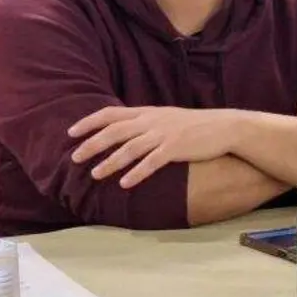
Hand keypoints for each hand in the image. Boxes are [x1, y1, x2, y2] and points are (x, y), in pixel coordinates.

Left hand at [68, 106, 237, 188]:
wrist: (225, 127)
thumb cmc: (195, 125)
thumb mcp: (167, 118)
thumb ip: (145, 123)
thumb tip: (123, 132)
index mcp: (148, 112)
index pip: (111, 113)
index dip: (89, 122)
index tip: (71, 133)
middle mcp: (153, 121)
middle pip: (116, 131)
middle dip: (92, 144)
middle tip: (74, 157)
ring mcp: (165, 134)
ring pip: (131, 148)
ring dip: (111, 162)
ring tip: (95, 175)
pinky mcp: (177, 147)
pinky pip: (153, 162)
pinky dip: (137, 173)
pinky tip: (125, 184)